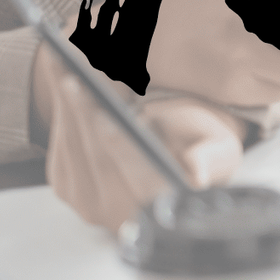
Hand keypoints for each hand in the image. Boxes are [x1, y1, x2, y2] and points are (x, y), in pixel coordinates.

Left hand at [34, 45, 242, 232]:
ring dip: (69, 105)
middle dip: (85, 116)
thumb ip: (210, 160)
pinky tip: (64, 78)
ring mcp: (88, 203)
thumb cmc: (203, 147)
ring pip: (73, 150)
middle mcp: (120, 214)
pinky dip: (62, 109)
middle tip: (77, 80)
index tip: (108, 120)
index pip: (135, 180)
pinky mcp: (66, 186)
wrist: (177, 147)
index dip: (120, 149)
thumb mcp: (219, 151)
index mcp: (161, 207)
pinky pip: (60, 145)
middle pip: (96, 161)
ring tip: (65, 65)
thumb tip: (197, 175)